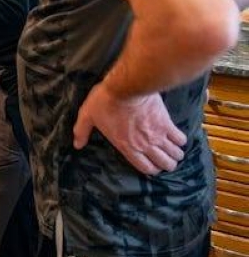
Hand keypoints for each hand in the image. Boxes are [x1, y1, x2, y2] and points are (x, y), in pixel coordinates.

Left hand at [72, 82, 186, 175]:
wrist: (126, 86)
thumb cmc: (105, 101)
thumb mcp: (87, 116)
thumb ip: (82, 132)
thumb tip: (77, 144)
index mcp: (127, 146)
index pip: (146, 168)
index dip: (151, 170)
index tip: (151, 166)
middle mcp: (145, 145)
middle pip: (165, 164)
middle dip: (166, 164)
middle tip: (164, 159)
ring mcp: (158, 135)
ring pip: (175, 154)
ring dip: (175, 154)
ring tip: (172, 150)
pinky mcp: (167, 123)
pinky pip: (181, 138)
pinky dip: (181, 140)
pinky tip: (177, 137)